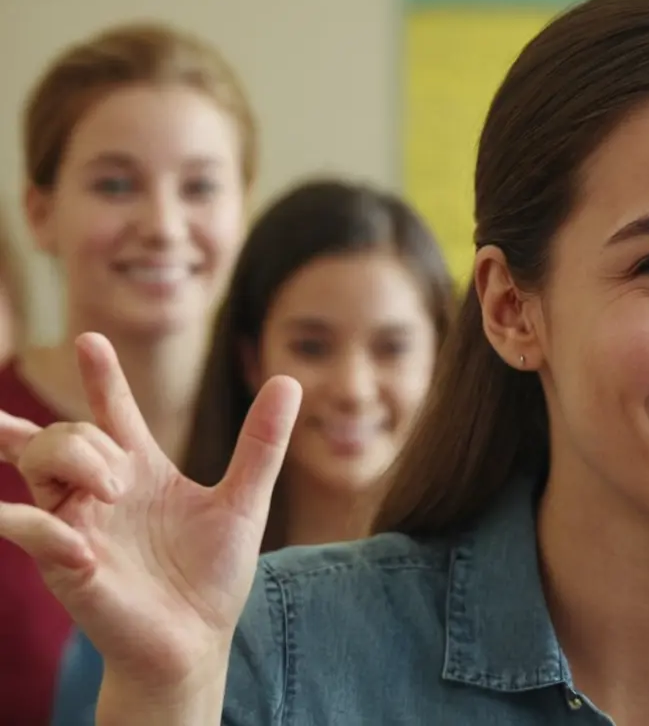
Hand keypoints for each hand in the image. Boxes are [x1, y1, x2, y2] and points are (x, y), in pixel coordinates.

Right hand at [0, 332, 300, 688]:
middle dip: (84, 435)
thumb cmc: (212, 576)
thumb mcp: (245, 501)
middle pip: (64, 432)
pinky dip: (43, 527)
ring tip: (112, 493)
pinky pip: (26, 526)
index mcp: (139, 471)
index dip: (101, 377)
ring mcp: (76, 523)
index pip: (110, 412)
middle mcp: (100, 491)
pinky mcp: (62, 563)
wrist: (196, 640)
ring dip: (72, 462)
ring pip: (40, 460)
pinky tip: (84, 549)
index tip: (89, 340)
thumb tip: (290, 380)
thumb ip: (262, 444)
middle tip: (122, 476)